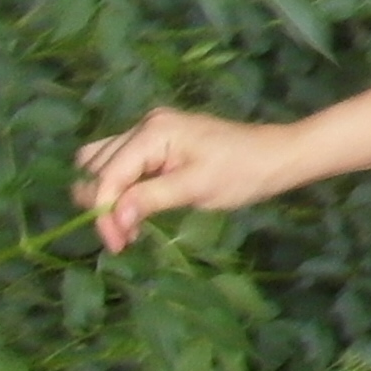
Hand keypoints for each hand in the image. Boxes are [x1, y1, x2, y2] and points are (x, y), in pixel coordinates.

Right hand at [73, 108, 308, 251]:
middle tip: (124, 238)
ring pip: (103, 163)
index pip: (107, 175)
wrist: (275, 156)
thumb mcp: (196, 188)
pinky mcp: (158, 143)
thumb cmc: (241, 171)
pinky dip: (122, 188)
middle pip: (95, 165)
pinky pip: (123, 164)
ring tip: (129, 226)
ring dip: (108, 196)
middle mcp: (144, 126)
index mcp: (152, 132)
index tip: (117, 245)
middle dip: (103, 204)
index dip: (104, 212)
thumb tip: (113, 218)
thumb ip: (150, 199)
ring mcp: (150, 132)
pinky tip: (138, 211)